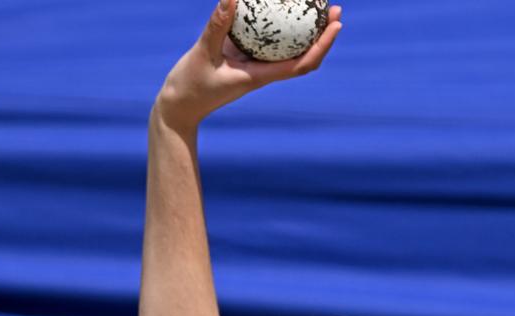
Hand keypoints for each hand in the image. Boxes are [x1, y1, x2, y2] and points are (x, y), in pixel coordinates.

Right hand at [153, 0, 342, 133]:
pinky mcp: (242, 58)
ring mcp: (253, 66)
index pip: (301, 64)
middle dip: (322, 35)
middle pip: (303, 56)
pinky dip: (277, 24)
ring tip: (316, 4)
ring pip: (287, 48)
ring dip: (305, 30)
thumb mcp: (202, 54)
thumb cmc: (190, 87)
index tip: (335, 26)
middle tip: (335, 9)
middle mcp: (262, 72)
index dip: (322, 46)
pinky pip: (266, 40)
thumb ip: (217, 25)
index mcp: (260, 77)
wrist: (179, 106)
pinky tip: (277, 4)